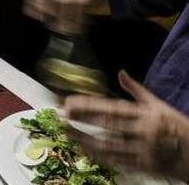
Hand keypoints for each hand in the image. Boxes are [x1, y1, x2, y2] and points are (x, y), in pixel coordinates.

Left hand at [63, 71, 188, 178]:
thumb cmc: (176, 126)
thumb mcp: (159, 105)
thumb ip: (136, 90)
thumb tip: (121, 73)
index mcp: (146, 114)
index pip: (112, 108)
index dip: (89, 105)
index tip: (70, 102)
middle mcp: (144, 132)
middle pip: (107, 126)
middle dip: (82, 120)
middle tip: (62, 115)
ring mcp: (143, 150)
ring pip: (109, 145)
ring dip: (86, 139)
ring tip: (68, 133)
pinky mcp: (143, 166)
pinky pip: (117, 161)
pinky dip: (99, 155)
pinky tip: (85, 149)